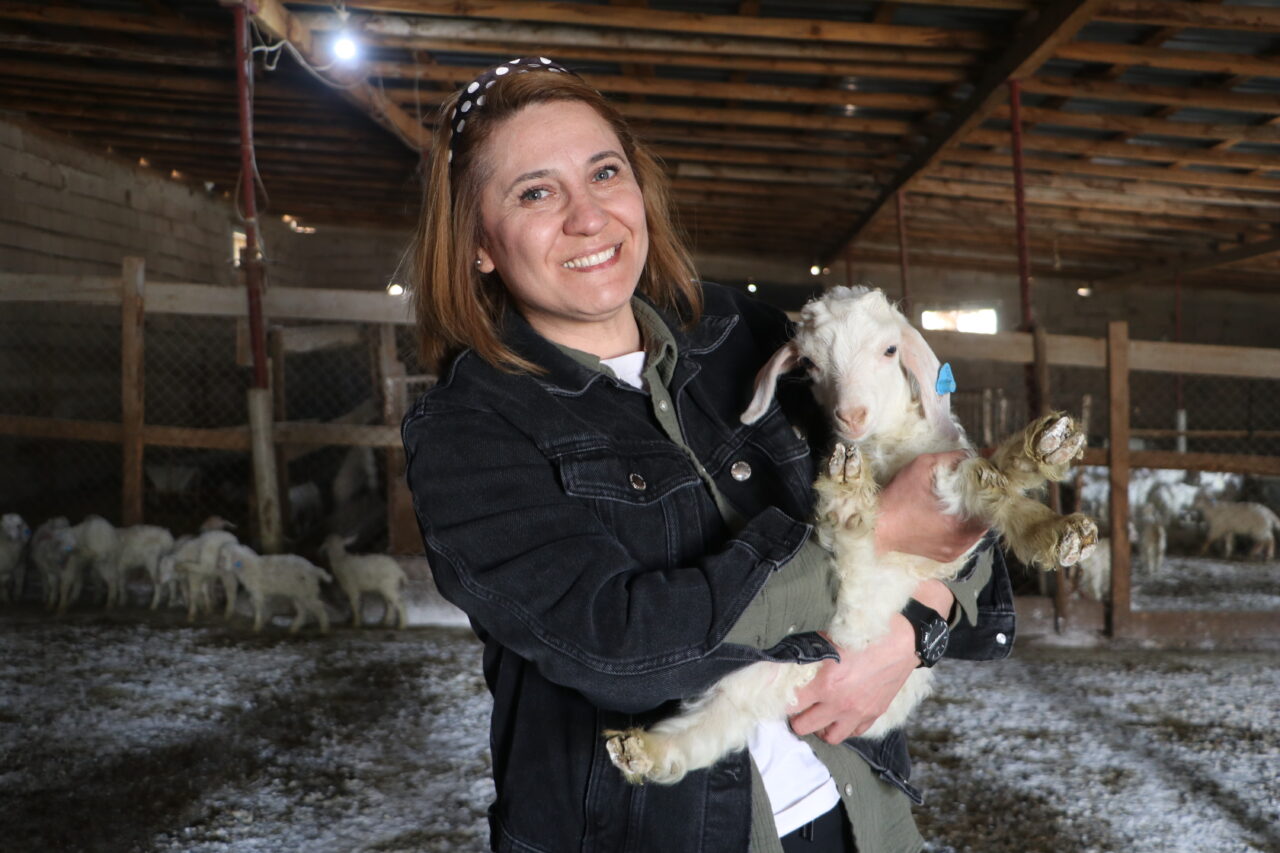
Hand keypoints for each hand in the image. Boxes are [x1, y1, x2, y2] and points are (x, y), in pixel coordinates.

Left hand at [788, 581, 952, 743]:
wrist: (904, 640)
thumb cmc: (866, 635)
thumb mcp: (830, 639)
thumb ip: (810, 653)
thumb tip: (791, 659)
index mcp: (825, 684)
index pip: (791, 704)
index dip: (783, 701)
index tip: (781, 696)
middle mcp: (840, 704)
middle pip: (804, 727)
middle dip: (797, 718)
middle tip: (797, 708)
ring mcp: (858, 712)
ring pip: (830, 737)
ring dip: (820, 728)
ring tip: (819, 715)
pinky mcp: (874, 714)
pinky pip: (854, 733)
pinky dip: (844, 727)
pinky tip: (841, 714)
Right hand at [874, 451, 987, 561]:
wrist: (876, 526)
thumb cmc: (897, 496)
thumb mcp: (922, 467)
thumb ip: (952, 459)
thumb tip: (973, 455)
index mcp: (962, 519)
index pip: (992, 500)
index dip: (989, 485)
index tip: (985, 474)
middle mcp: (963, 538)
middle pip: (988, 515)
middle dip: (982, 499)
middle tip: (973, 486)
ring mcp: (956, 549)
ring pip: (978, 528)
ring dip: (974, 514)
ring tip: (961, 501)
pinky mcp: (948, 556)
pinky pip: (965, 539)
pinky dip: (963, 527)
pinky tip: (949, 517)